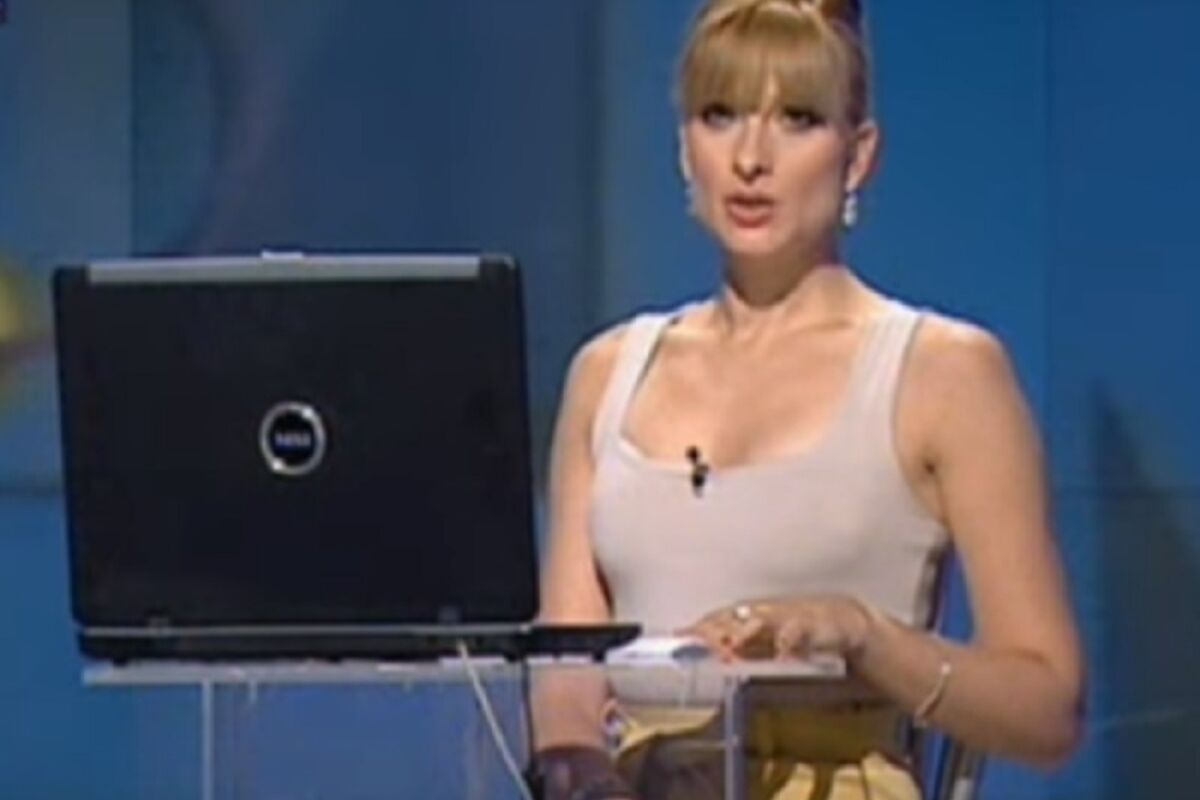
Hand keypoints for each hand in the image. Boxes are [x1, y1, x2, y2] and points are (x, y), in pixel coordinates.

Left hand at [681, 595, 876, 661]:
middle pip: (730, 619)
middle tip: (696, 644)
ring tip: (730, 650)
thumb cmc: (791, 630)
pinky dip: (786, 646)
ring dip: (743, 635)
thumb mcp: (760, 642)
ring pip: (758, 622)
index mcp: (746, 616)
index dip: (696, 629)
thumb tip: (701, 656)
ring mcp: (781, 617)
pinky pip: (794, 634)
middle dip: (712, 631)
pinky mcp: (805, 624)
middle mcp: (759, 613)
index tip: (677, 638)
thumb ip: (733, 649)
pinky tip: (780, 660)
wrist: (836, 620)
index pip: (714, 620)